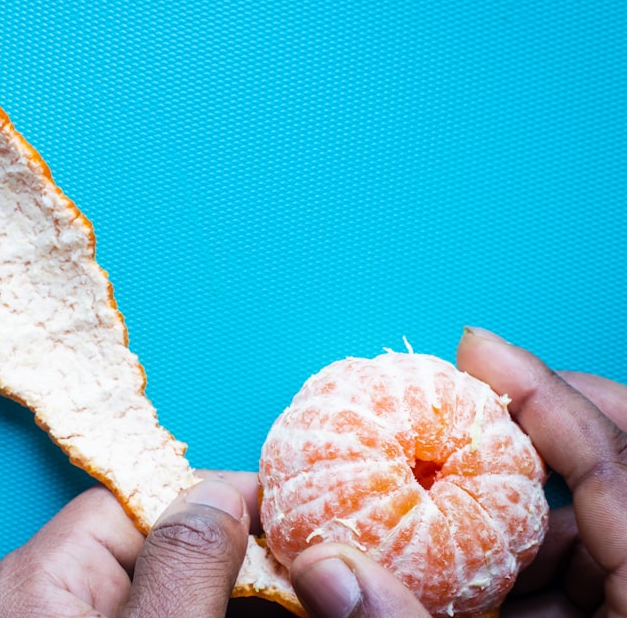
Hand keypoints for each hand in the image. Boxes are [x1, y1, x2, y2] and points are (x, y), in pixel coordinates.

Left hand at [0, 472, 290, 616]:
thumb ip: (183, 570)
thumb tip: (218, 493)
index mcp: (35, 580)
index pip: (133, 503)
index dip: (212, 501)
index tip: (281, 513)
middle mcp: (30, 600)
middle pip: (145, 549)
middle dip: (224, 558)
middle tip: (296, 572)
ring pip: (148, 590)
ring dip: (215, 594)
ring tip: (284, 596)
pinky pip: (135, 615)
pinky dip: (184, 612)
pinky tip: (237, 611)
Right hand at [287, 328, 626, 617]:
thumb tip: (323, 568)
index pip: (615, 463)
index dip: (544, 393)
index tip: (479, 348)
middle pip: (606, 473)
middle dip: (530, 430)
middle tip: (460, 400)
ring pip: (582, 527)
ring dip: (504, 505)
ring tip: (425, 491)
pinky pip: (574, 572)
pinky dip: (510, 558)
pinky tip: (451, 566)